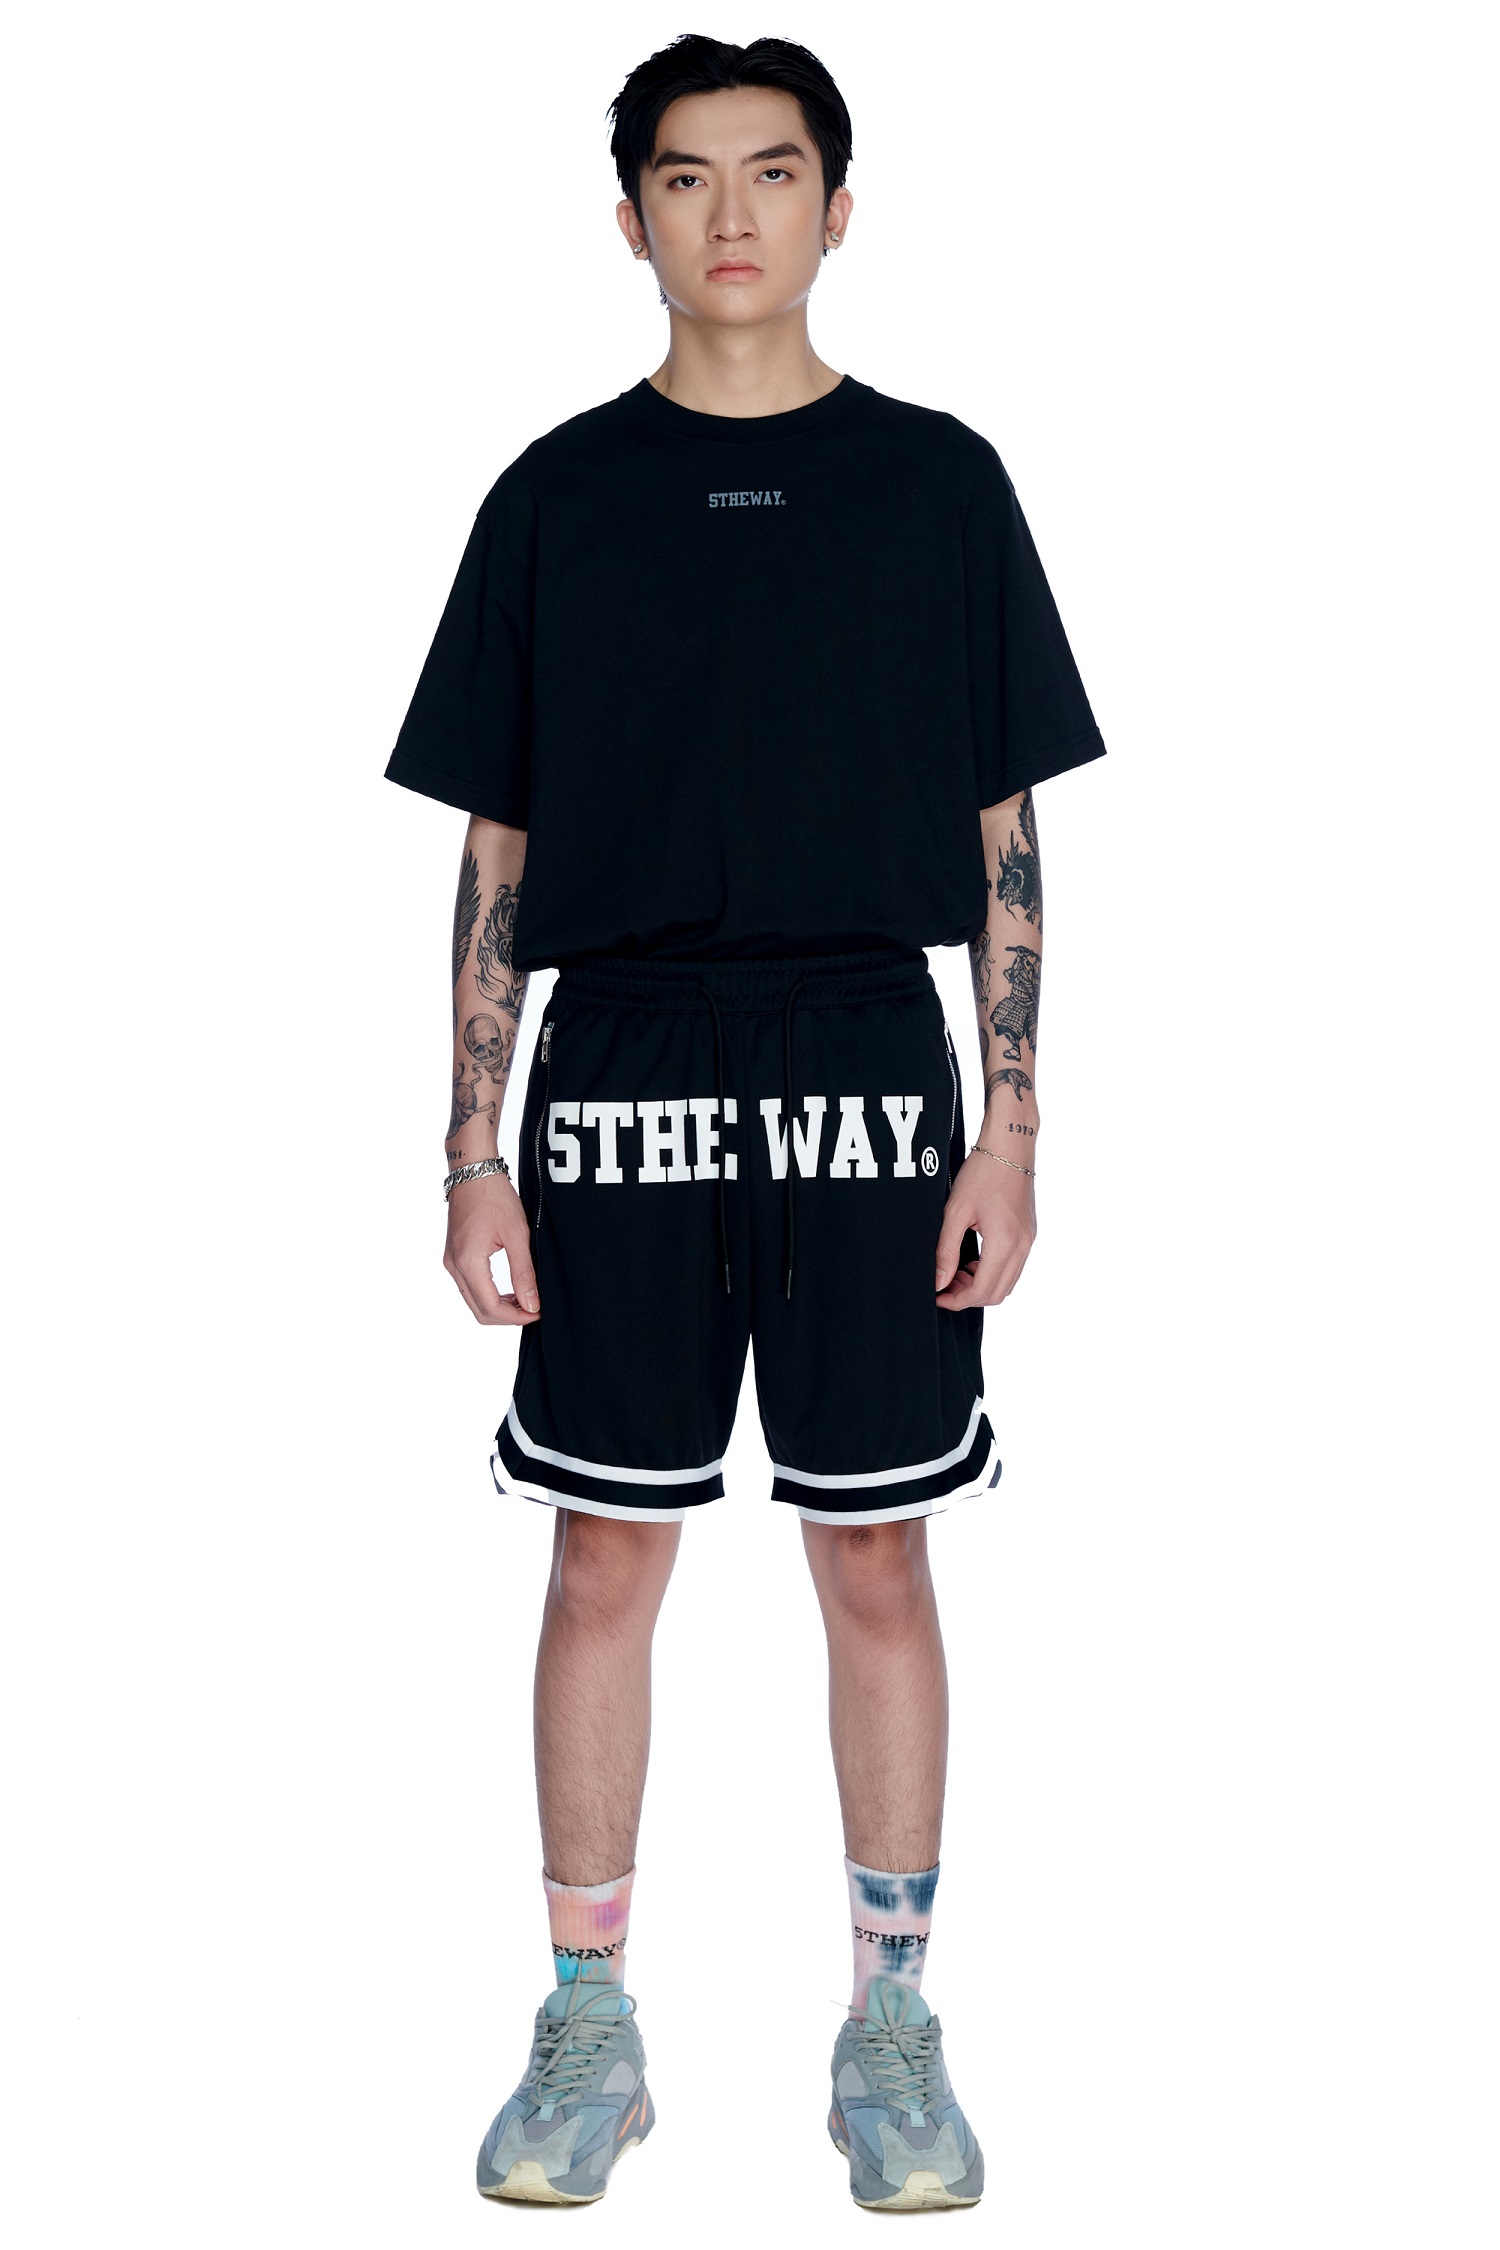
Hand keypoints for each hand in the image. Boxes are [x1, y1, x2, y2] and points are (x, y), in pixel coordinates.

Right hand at [443, 1172, 539, 1324]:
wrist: (473, 1172)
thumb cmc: (496, 1197)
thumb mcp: (517, 1235)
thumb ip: (524, 1273)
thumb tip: (532, 1305)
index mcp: (468, 1262)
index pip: (491, 1307)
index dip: (516, 1317)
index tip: (538, 1313)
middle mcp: (454, 1266)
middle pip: (479, 1310)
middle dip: (508, 1317)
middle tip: (534, 1310)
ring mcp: (451, 1262)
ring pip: (473, 1301)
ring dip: (499, 1307)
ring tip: (526, 1300)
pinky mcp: (454, 1256)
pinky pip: (470, 1287)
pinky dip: (489, 1295)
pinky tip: (510, 1289)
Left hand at [934, 1149, 1035, 1310]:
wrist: (1010, 1147)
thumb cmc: (982, 1173)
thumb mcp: (956, 1212)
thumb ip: (946, 1250)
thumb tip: (938, 1281)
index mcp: (1005, 1243)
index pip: (982, 1291)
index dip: (957, 1300)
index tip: (938, 1296)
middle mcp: (1022, 1247)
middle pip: (998, 1293)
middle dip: (969, 1296)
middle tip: (945, 1285)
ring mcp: (1029, 1241)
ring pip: (1007, 1282)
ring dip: (981, 1285)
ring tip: (956, 1272)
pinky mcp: (1029, 1234)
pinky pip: (1013, 1267)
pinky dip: (993, 1272)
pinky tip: (973, 1260)